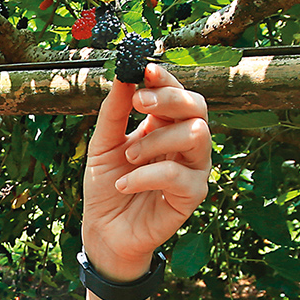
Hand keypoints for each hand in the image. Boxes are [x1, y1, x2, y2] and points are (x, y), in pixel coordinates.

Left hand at [80, 62, 211, 279]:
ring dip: (156, 140)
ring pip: (195, 135)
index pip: (176, 93)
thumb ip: (114, 112)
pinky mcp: (192, 195)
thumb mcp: (102, 144)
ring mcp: (193, 168)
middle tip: (139, 102)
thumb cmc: (106, 185)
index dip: (165, 79)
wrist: (104, 230)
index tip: (145, 69)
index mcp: (165, 125)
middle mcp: (185, 143)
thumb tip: (123, 75)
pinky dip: (146, 176)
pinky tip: (124, 184)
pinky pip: (177, 175)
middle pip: (196, 106)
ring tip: (128, 157)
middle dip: (169, 98)